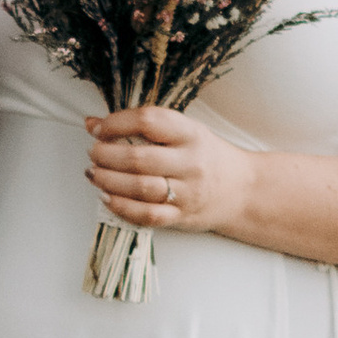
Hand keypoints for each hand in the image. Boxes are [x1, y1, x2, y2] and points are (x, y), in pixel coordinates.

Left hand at [85, 103, 248, 236]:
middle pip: (139, 158)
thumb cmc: (208, 157)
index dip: (117, 123)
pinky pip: (147, 215)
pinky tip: (107, 198)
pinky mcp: (182, 217)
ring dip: (108, 180)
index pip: (149, 121)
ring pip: (140, 187)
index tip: (98, 127)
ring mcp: (187, 192)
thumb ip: (146, 127)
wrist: (244, 190)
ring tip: (94, 173)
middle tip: (93, 152)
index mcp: (192, 134)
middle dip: (106, 155)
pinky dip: (122, 207)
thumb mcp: (187, 132)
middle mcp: (191, 163)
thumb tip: (94, 123)